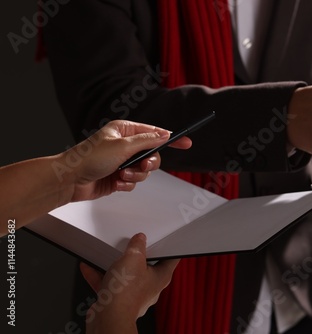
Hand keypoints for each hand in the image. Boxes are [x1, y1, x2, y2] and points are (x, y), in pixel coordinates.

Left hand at [64, 120, 191, 201]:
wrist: (70, 180)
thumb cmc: (88, 158)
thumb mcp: (122, 146)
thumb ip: (147, 141)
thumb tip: (163, 134)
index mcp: (125, 131)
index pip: (154, 132)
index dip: (170, 138)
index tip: (186, 142)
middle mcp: (125, 145)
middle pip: (152, 154)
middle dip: (148, 163)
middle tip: (142, 165)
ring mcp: (122, 161)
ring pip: (144, 170)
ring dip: (135, 175)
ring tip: (121, 175)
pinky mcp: (119, 177)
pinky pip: (135, 181)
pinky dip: (127, 183)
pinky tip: (116, 182)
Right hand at [81, 233, 178, 332]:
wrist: (108, 317)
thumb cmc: (126, 293)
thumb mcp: (133, 258)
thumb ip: (137, 246)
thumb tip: (139, 240)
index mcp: (161, 277)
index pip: (171, 259)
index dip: (169, 248)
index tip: (165, 241)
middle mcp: (150, 287)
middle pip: (146, 266)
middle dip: (138, 255)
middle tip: (133, 245)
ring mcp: (133, 294)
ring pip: (126, 275)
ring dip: (116, 265)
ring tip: (109, 255)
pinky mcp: (117, 300)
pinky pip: (109, 284)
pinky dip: (100, 275)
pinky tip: (89, 267)